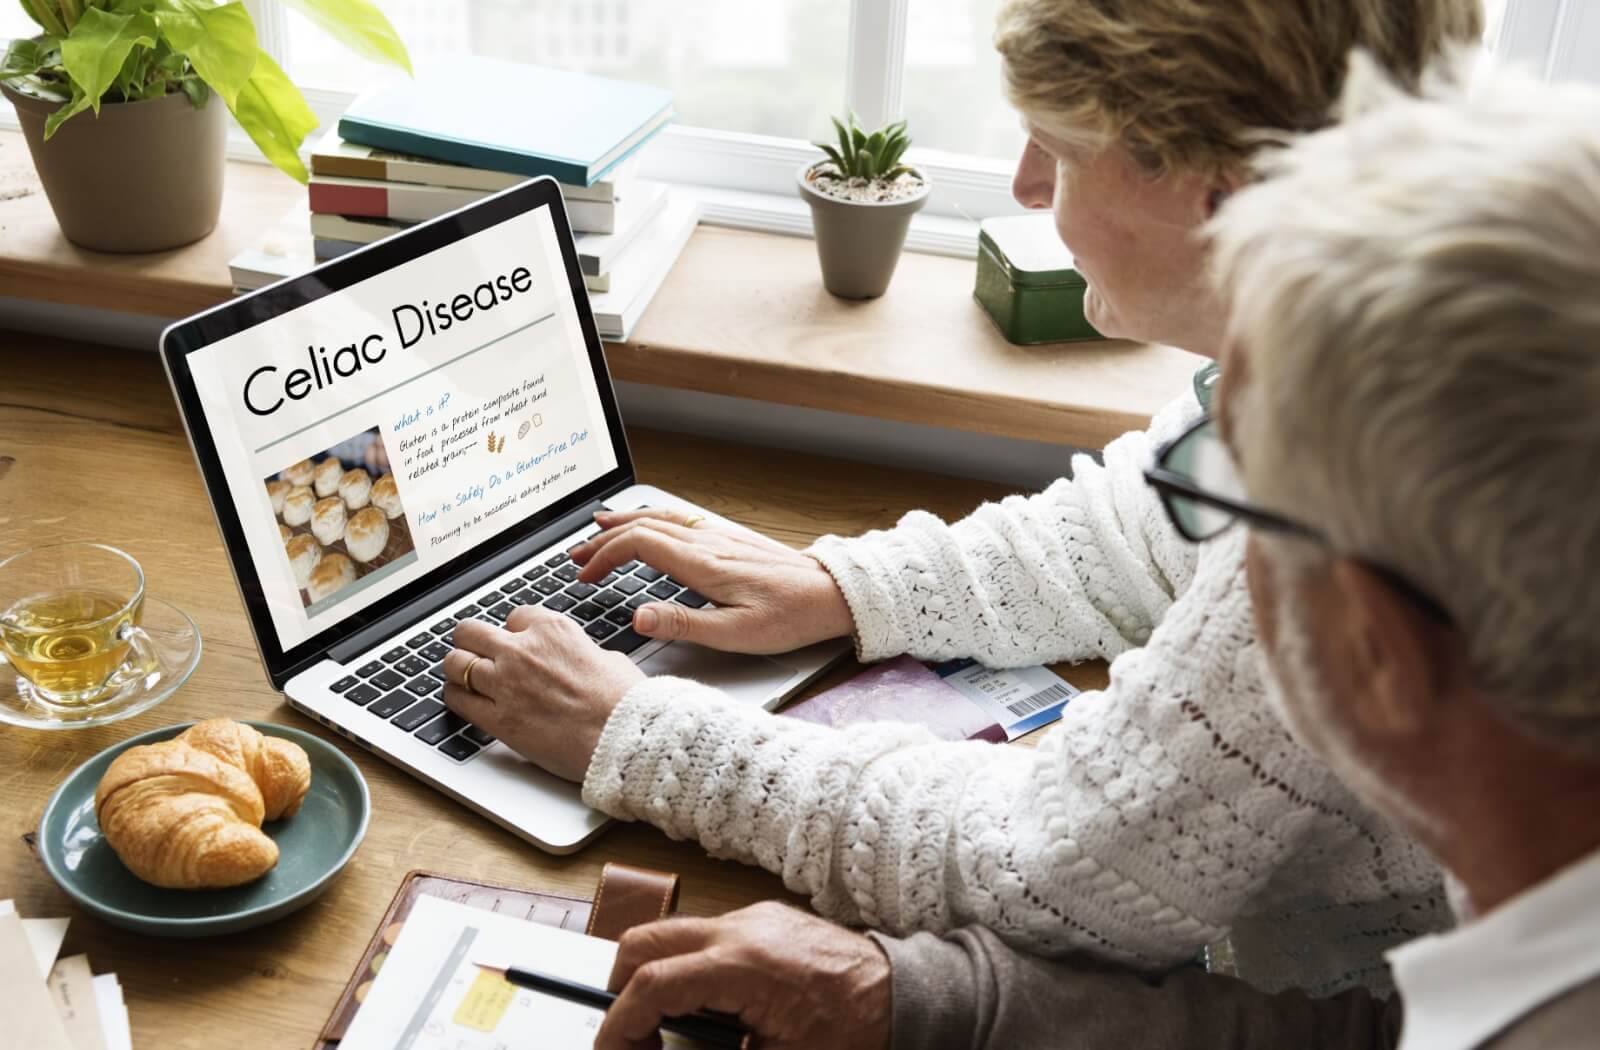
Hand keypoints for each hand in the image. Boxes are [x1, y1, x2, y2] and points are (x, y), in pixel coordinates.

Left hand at [440, 607, 644, 780]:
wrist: (624, 737)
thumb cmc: (624, 701)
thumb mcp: (607, 658)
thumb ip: (579, 652)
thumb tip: (578, 658)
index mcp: (552, 629)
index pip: (514, 616)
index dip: (514, 631)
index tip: (514, 641)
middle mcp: (523, 651)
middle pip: (471, 631)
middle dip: (470, 640)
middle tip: (472, 649)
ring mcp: (506, 684)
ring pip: (455, 663)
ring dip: (456, 668)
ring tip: (459, 674)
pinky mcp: (499, 719)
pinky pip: (458, 700)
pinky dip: (455, 697)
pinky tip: (461, 699)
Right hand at [570, 508, 854, 654]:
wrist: (833, 595)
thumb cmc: (790, 617)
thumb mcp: (736, 634)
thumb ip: (683, 625)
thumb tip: (637, 618)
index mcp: (703, 565)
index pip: (639, 545)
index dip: (605, 556)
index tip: (586, 576)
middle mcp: (708, 543)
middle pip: (644, 527)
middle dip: (604, 539)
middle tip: (577, 557)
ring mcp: (720, 538)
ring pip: (662, 518)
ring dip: (625, 523)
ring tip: (598, 528)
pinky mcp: (731, 540)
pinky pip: (681, 520)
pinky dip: (652, 519)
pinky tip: (650, 524)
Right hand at [596, 902, 891, 1049]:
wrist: (903, 994)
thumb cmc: (855, 1030)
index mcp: (742, 966)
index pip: (651, 984)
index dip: (620, 1024)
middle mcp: (741, 930)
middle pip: (645, 941)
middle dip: (624, 988)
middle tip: (633, 1034)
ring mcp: (754, 918)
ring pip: (673, 934)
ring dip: (660, 976)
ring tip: (676, 1027)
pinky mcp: (766, 919)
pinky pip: (708, 934)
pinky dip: (693, 967)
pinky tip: (714, 1007)